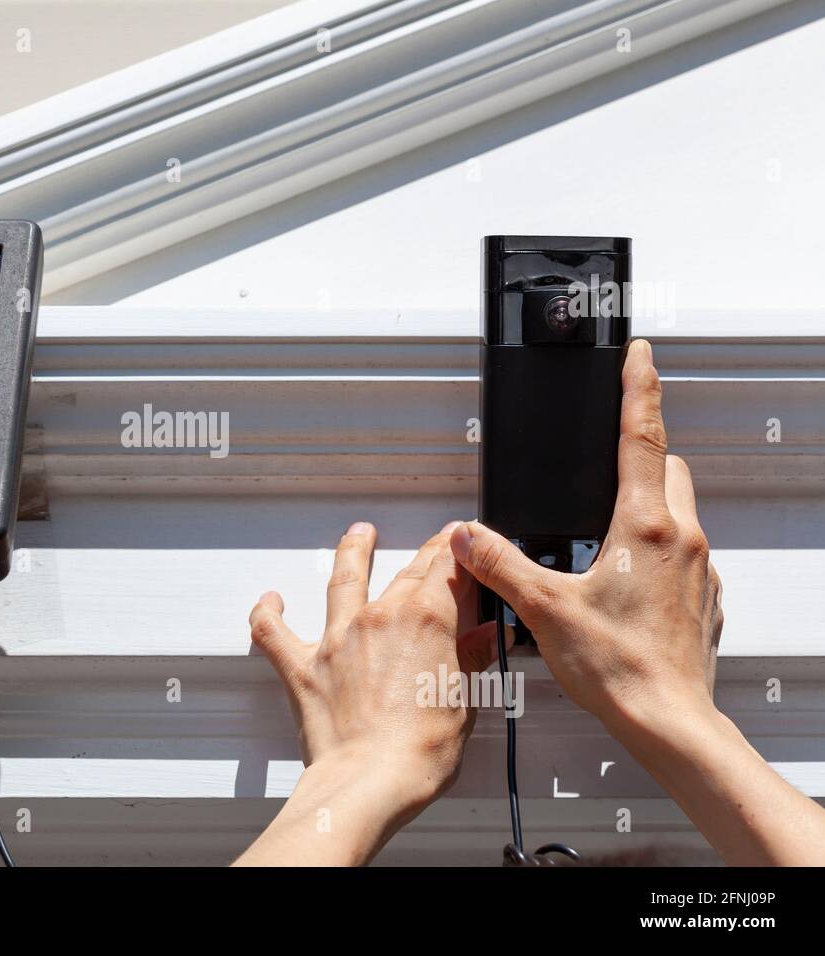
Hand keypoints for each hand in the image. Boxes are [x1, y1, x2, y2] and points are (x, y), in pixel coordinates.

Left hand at [236, 522, 495, 864]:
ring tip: (358, 535)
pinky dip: (268, 613)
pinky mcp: (304, 666)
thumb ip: (472, 659)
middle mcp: (379, 619)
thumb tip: (488, 636)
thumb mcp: (463, 702)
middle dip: (425, 555)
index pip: (446, 569)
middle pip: (406, 573)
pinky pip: (274, 632)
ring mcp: (337, 639)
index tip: (465, 543)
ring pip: (343, 581)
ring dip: (352, 553)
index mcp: (425, 621)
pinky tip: (270, 600)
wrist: (369, 782)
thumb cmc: (418, 753)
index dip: (459, 552)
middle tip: (437, 545)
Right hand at [449, 339, 722, 739]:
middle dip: (642, 453)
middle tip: (608, 460)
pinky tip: (623, 580)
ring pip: (679, 509)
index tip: (636, 355)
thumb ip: (499, 563)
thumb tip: (468, 536)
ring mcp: (699, 569)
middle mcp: (683, 538)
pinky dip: (657, 548)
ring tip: (605, 530)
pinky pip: (683, 552)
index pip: (643, 435)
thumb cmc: (619, 668)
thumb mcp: (543, 608)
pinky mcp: (703, 597)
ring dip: (649, 503)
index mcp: (644, 526)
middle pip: (668, 467)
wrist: (669, 720)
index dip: (638, 387)